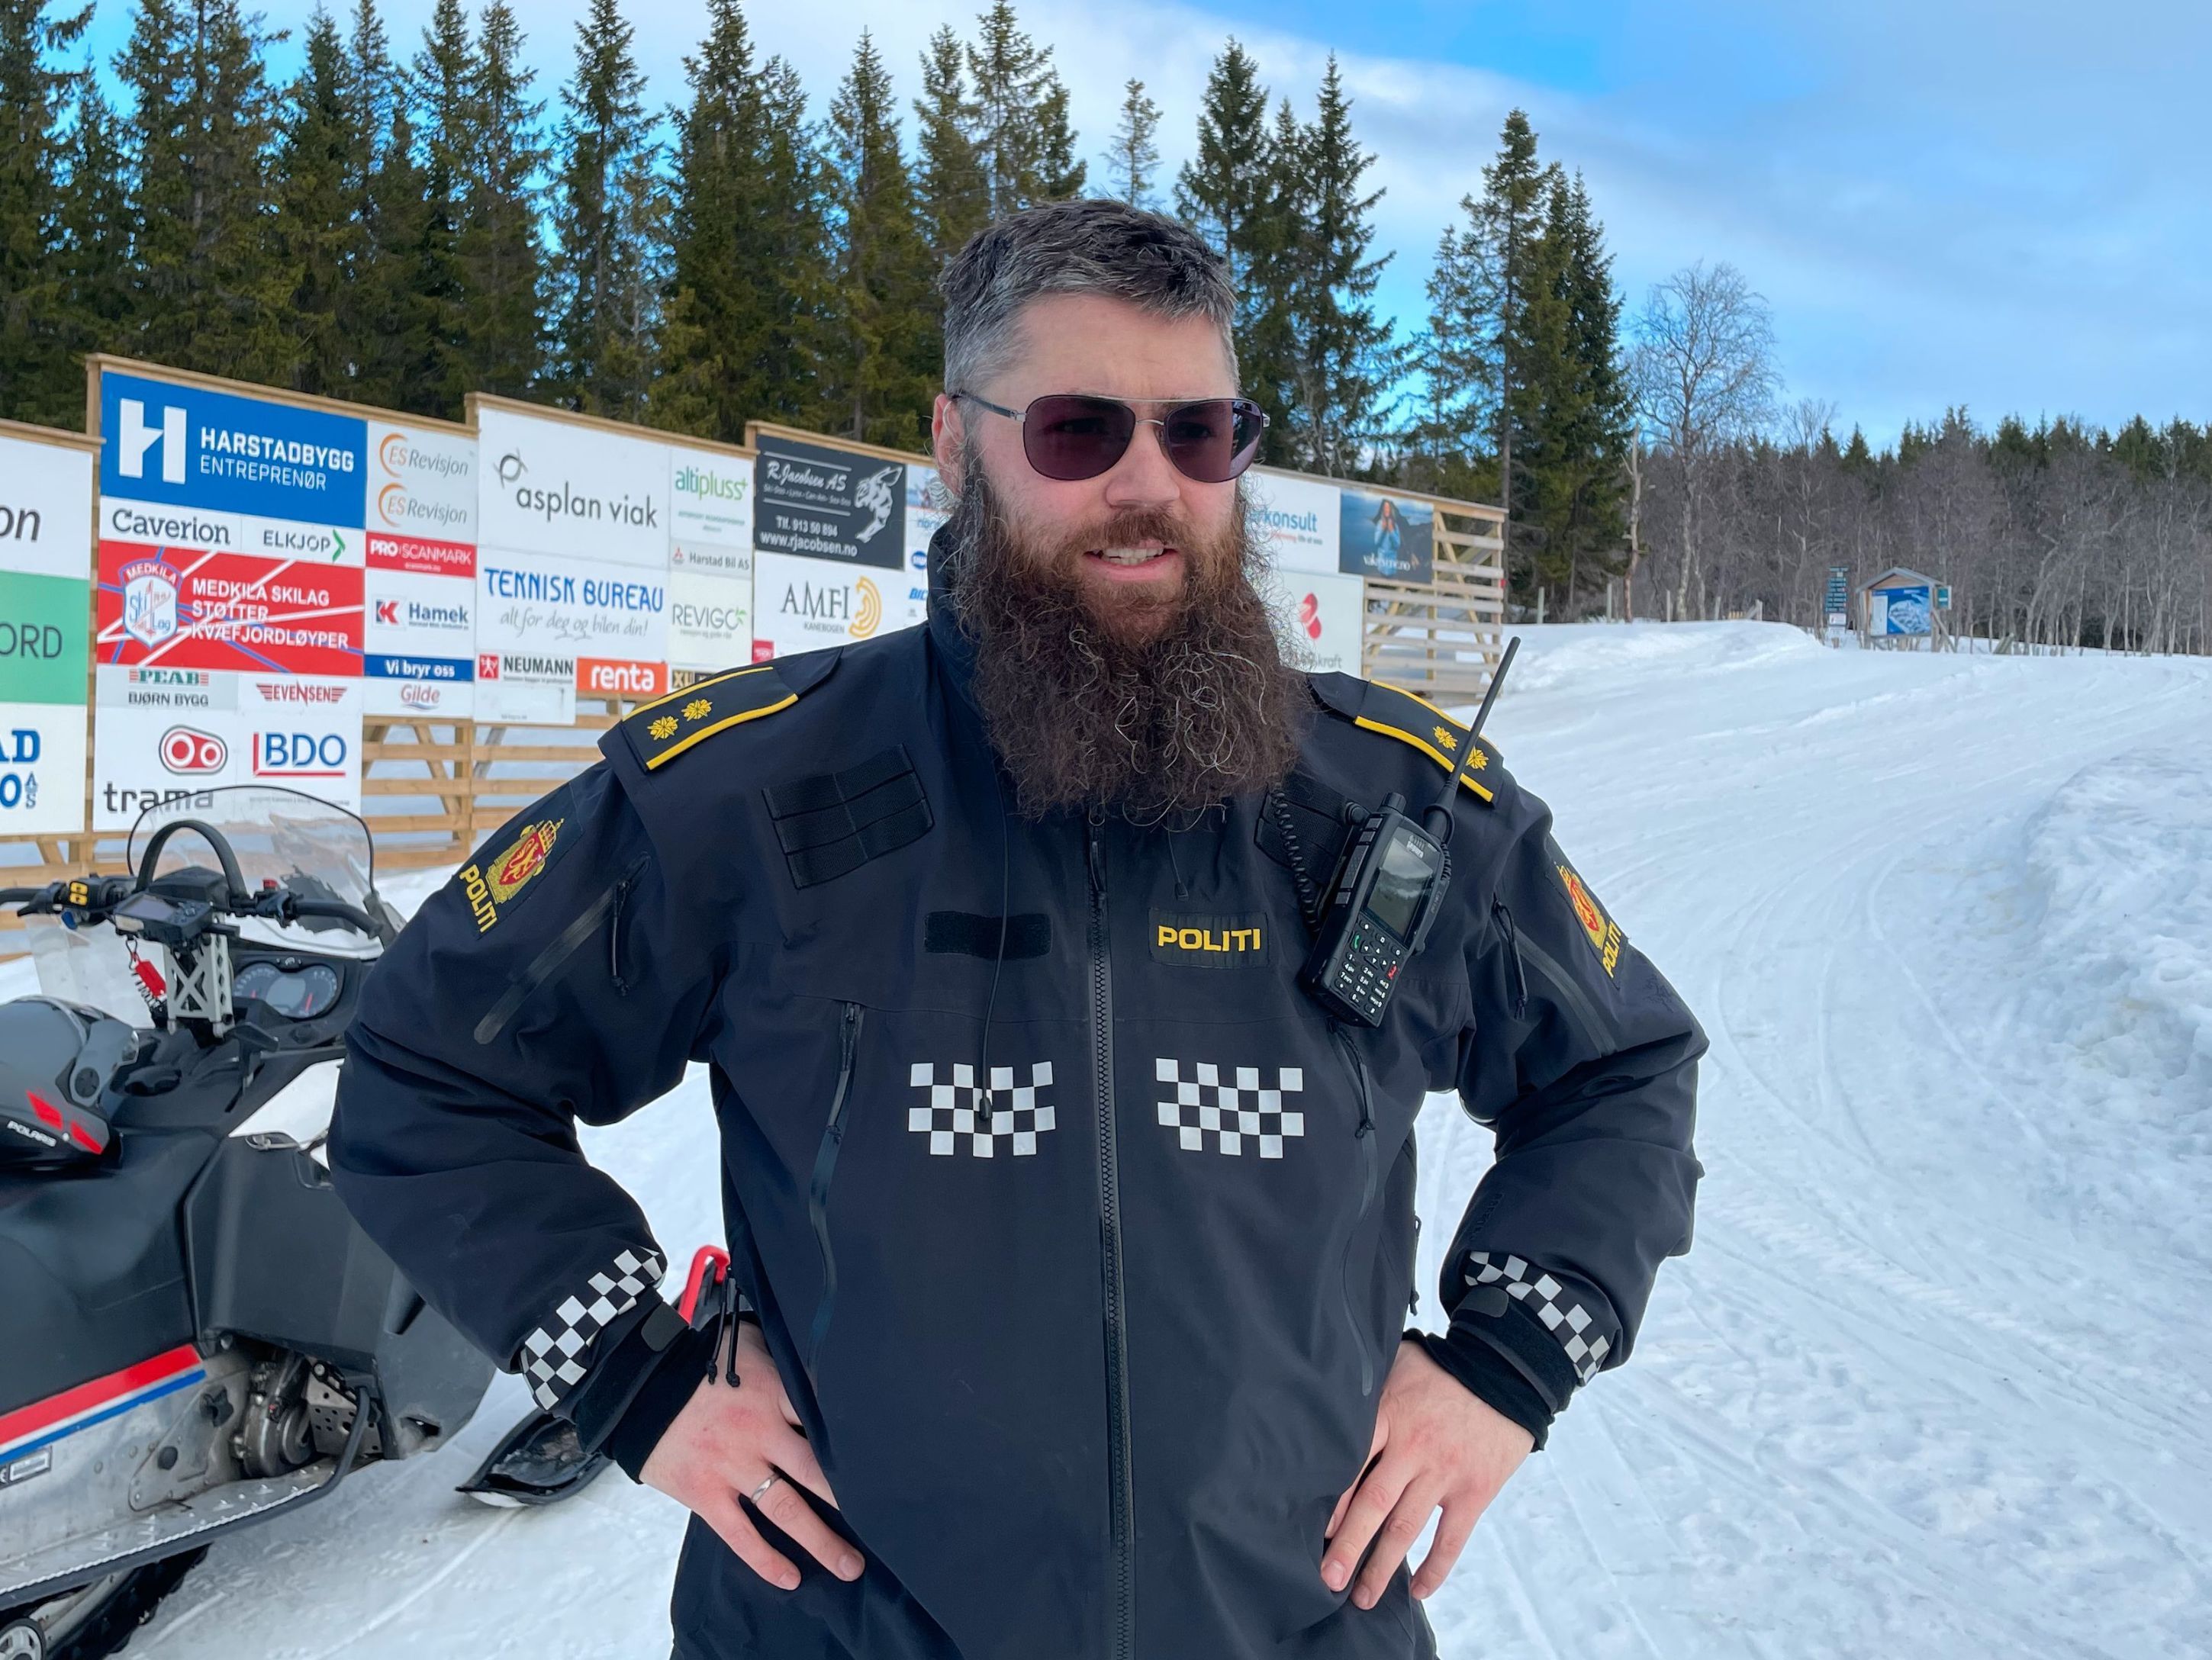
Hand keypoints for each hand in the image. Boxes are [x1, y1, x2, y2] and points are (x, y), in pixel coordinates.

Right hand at [640, 1320, 861, 1589]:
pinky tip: (791, 1578)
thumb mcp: (748, 1346)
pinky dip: (765, 1559)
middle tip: (883, 1523)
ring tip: (850, 1566)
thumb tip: (824, 1358)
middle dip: (851, 1500)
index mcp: (773, 1392)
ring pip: (784, 1510)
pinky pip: (740, 1534)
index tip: (886, 1461)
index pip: (823, 1417)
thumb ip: (785, 1359)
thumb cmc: (700, 1363)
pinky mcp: (705, 1494)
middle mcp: (758, 1433)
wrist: (639, 1387)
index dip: (855, 1440)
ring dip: (820, 1541)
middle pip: (815, 1471)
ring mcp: (731, 1467)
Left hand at [1322, 1338, 1532, 1607]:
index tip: (1314, 1531)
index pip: (1353, 1464)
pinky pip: (1452, 1539)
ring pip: (1406, 1528)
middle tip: (1327, 1580)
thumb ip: (1368, 1389)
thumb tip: (1327, 1397)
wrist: (1507, 1371)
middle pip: (1373, 1504)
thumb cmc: (1443, 1367)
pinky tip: (1417, 1591)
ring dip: (1382, 1567)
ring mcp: (1445, 1472)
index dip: (1332, 1501)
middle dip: (1348, 1546)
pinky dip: (1435, 1568)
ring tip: (1361, 1597)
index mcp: (1389, 1415)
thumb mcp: (1398, 1364)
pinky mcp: (1475, 1490)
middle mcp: (1414, 1448)